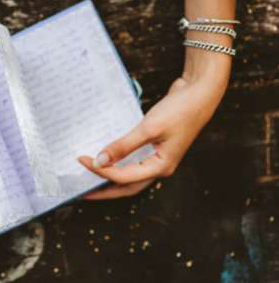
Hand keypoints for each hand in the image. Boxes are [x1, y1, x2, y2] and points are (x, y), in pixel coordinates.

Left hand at [78, 75, 226, 199]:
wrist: (200, 92)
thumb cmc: (180, 110)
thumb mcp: (148, 128)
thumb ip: (123, 146)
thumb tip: (100, 161)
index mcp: (160, 167)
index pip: (123, 177)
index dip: (100, 172)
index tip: (82, 160)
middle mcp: (159, 167)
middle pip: (126, 186)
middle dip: (103, 190)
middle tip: (82, 190)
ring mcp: (158, 158)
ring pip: (129, 176)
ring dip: (110, 179)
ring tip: (90, 178)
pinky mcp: (155, 147)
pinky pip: (132, 161)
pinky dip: (118, 163)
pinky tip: (105, 158)